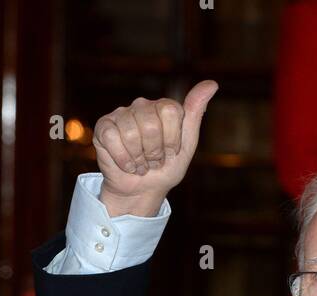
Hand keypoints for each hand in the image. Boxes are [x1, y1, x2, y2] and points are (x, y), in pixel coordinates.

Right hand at [92, 80, 218, 217]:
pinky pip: (113, 138)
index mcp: (164, 107)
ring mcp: (121, 114)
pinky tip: (126, 164)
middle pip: (150, 125)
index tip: (171, 152)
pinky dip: (123, 159)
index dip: (172, 140)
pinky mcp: (104, 127)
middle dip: (154, 152)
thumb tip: (212, 83)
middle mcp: (142, 105)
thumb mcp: (187, 146)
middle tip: (154, 161)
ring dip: (139, 159)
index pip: (170, 112)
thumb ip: (195, 114)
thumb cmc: (166, 168)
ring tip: (141, 164)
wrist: (143, 191)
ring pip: (131, 133)